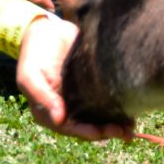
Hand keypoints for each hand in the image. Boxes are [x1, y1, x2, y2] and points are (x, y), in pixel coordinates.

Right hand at [16, 14, 131, 141]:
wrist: (46, 30)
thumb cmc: (34, 54)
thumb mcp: (30, 76)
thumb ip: (42, 97)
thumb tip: (59, 120)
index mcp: (49, 112)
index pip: (69, 128)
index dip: (85, 132)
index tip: (99, 132)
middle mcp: (67, 110)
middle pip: (88, 126)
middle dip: (105, 131)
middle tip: (123, 133)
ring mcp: (82, 99)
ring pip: (100, 118)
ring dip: (115, 126)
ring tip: (131, 129)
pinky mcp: (95, 87)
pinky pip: (108, 102)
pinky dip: (120, 110)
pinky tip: (133, 114)